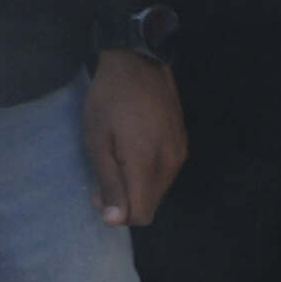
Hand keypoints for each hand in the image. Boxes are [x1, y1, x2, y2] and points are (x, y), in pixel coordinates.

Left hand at [82, 49, 187, 227]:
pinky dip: (148, 171)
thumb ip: (109, 182)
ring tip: (117, 160)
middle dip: (126, 200)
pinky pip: (165, 172)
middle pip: (151, 203)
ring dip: (137, 185)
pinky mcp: (182, 142)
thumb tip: (115, 220)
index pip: (142, 214)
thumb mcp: (97, 141)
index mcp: (146, 164)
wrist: (138, 61)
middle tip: (103, 178)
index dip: (120, 215)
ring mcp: (179, 151)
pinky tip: (133, 149)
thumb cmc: (109, 99)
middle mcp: (169, 163)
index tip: (100, 196)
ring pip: (158, 188)